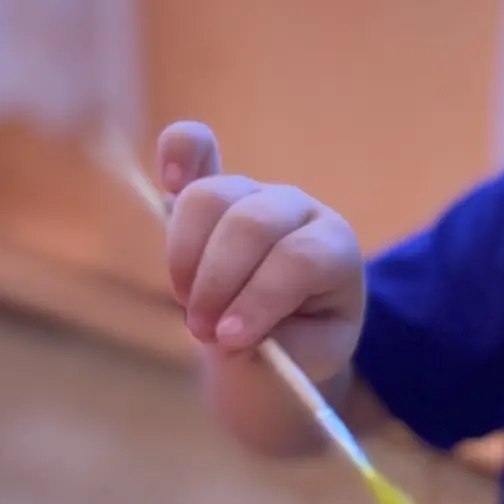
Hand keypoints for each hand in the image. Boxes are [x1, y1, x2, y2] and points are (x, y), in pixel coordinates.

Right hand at [157, 121, 364, 384]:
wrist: (286, 329)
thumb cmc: (305, 340)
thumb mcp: (311, 357)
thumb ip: (283, 348)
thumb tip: (234, 339)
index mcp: (334, 249)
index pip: (297, 259)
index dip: (260, 298)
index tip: (230, 341)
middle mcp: (298, 209)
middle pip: (251, 223)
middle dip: (217, 282)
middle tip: (201, 331)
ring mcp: (254, 191)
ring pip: (211, 197)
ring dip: (186, 256)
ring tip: (186, 301)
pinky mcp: (213, 187)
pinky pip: (193, 147)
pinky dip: (177, 154)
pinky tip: (169, 180)